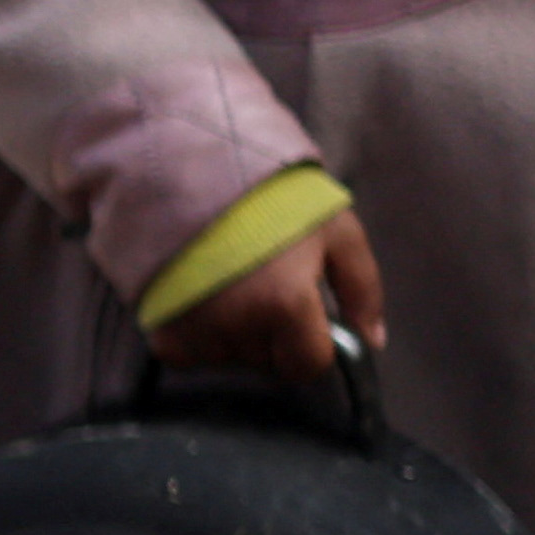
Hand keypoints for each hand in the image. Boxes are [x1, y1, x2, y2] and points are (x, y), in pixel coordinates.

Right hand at [149, 208, 383, 386]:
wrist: (194, 168)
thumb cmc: (274, 196)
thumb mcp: (335, 229)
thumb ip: (363, 288)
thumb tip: (373, 341)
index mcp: (285, 304)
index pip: (307, 366)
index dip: (313, 345)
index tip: (307, 318)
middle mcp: (237, 327)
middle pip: (268, 362)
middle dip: (275, 336)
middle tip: (266, 287)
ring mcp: (195, 332)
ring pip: (231, 359)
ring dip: (238, 335)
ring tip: (233, 284)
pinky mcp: (162, 333)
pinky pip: (191, 354)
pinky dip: (200, 335)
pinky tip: (203, 297)